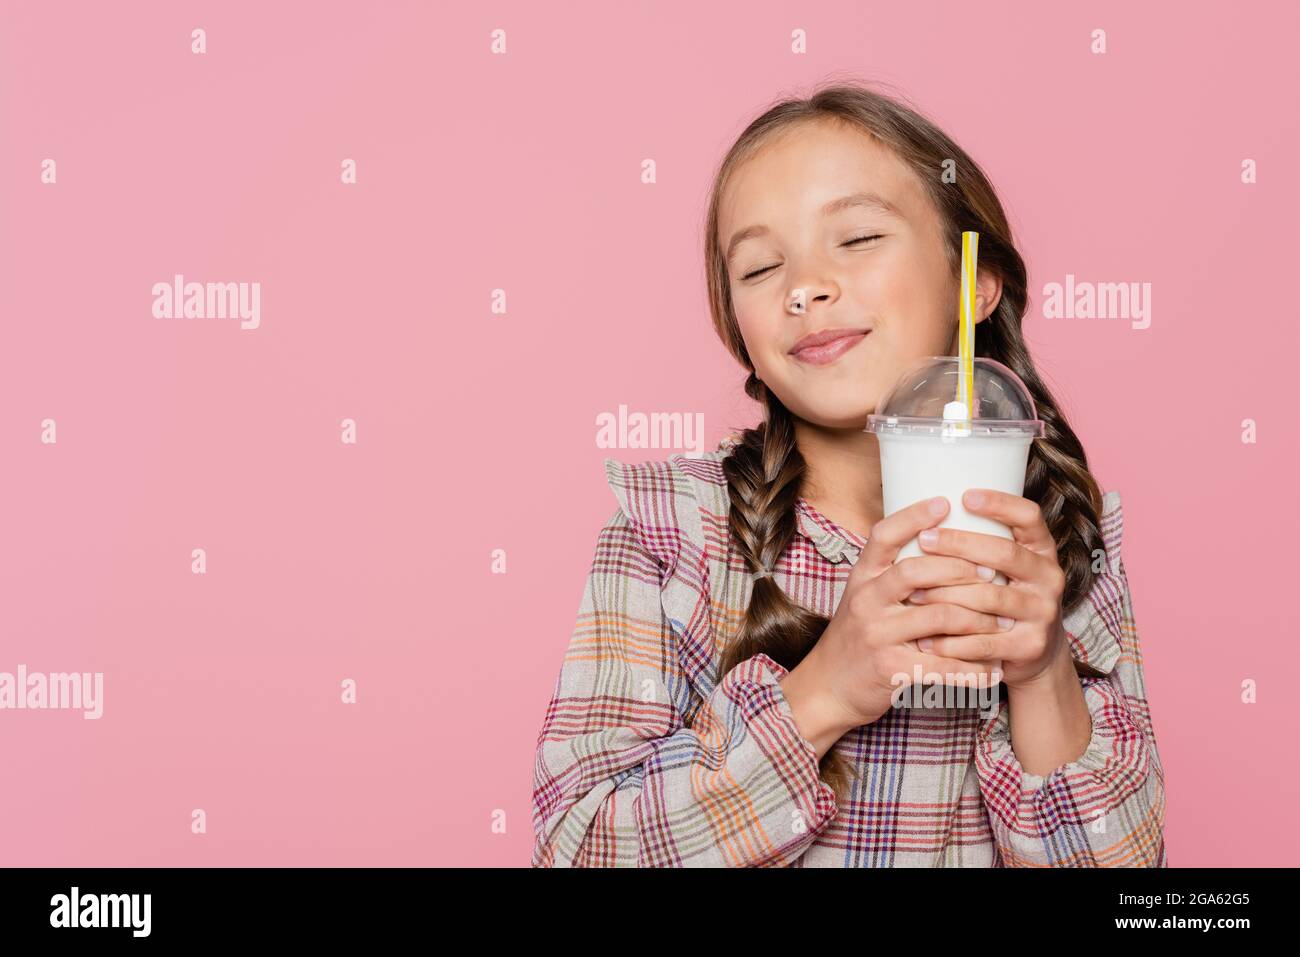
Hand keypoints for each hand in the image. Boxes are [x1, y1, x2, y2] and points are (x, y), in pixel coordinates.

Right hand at [788, 495, 1007, 738]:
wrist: (827, 687)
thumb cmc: (856, 637)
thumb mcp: (863, 597)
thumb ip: (892, 574)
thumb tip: (940, 543)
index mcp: (862, 577)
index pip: (883, 535)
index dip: (913, 516)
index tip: (945, 502)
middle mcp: (866, 600)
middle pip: (916, 571)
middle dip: (961, 569)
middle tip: (992, 571)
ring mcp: (877, 634)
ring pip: (938, 617)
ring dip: (978, 620)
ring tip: (1003, 621)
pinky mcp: (890, 668)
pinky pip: (942, 666)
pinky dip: (973, 669)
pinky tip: (993, 669)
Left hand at [904, 488, 1069, 689]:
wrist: (1035, 652)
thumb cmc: (1006, 596)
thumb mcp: (1007, 566)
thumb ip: (982, 543)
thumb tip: (926, 512)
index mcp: (1042, 550)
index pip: (1029, 516)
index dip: (1000, 504)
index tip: (965, 496)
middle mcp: (1049, 578)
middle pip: (1004, 553)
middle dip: (960, 544)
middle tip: (925, 538)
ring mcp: (1042, 612)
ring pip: (989, 598)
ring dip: (946, 594)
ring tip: (912, 592)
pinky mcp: (1029, 645)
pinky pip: (984, 641)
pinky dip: (952, 641)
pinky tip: (925, 638)